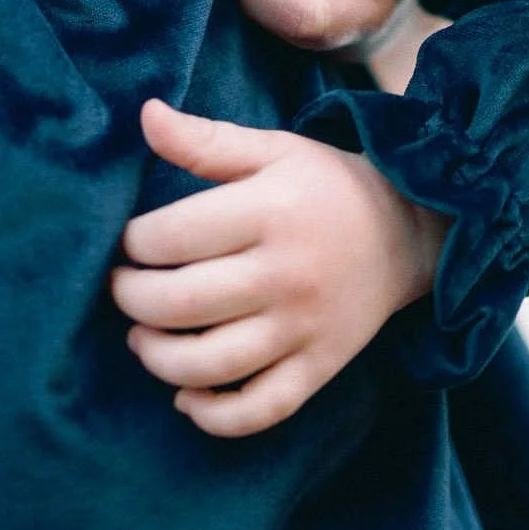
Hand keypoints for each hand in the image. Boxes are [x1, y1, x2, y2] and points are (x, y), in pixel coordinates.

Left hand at [111, 99, 444, 436]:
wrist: (407, 232)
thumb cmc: (325, 184)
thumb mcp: (270, 149)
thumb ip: (204, 140)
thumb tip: (145, 113)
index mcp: (268, 212)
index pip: (175, 236)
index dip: (133, 242)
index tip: (125, 241)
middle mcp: (284, 275)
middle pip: (184, 304)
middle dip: (132, 299)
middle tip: (121, 286)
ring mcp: (303, 328)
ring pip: (214, 364)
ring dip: (159, 358)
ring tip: (141, 337)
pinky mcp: (320, 368)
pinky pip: (262, 409)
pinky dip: (216, 416)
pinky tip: (186, 396)